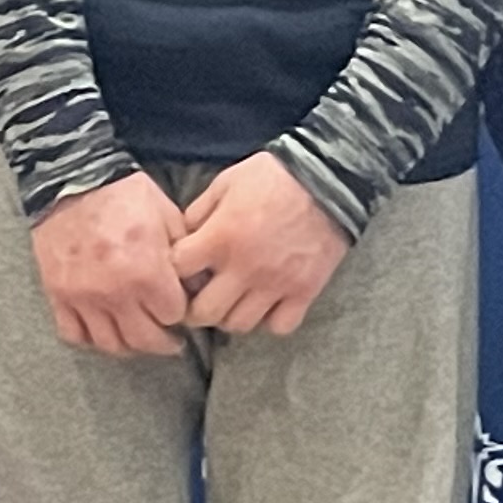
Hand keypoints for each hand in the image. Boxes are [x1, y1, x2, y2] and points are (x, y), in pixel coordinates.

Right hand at [30, 173, 192, 356]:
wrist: (72, 178)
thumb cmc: (124, 194)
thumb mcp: (167, 215)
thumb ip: (185, 254)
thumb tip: (199, 285)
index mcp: (146, 271)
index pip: (173, 316)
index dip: (180, 311)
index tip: (180, 307)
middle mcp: (115, 291)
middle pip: (145, 340)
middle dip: (162, 341)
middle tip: (169, 338)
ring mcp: (83, 296)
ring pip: (111, 344)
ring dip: (130, 345)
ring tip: (138, 336)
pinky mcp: (58, 294)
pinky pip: (75, 334)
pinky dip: (90, 337)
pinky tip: (103, 328)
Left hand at [172, 152, 351, 337]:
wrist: (328, 179)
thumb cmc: (273, 177)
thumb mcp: (226, 182)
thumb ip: (199, 211)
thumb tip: (183, 236)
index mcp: (221, 237)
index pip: (178, 271)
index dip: (174, 271)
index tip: (182, 268)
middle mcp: (245, 267)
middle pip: (204, 313)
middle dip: (195, 308)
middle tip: (200, 298)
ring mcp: (276, 283)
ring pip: (239, 325)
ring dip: (229, 316)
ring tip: (232, 301)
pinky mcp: (304, 291)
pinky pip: (279, 326)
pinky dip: (269, 320)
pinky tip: (266, 304)